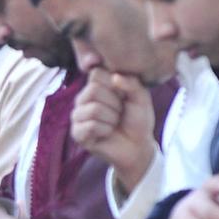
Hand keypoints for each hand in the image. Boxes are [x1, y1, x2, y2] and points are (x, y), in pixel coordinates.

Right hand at [72, 69, 155, 193]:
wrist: (138, 145)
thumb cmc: (138, 120)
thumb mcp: (141, 97)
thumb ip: (131, 83)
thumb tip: (114, 77)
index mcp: (96, 86)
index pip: (96, 73)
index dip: (114, 84)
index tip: (123, 95)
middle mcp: (83, 99)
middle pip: (93, 90)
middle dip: (115, 104)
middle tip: (120, 113)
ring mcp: (78, 116)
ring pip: (93, 109)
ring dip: (112, 118)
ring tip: (114, 123)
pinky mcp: (77, 133)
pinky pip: (90, 126)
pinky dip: (105, 130)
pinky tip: (107, 133)